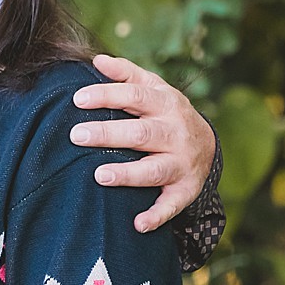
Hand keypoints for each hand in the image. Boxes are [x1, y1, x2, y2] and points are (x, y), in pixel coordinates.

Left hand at [70, 54, 217, 232]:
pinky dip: (157, 215)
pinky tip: (137, 223)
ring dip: (129, 174)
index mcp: (166, 104)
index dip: (107, 96)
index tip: (78, 98)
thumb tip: (97, 60)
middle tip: (76, 135)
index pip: (136, 96)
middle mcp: (175, 133)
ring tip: (100, 175)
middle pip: (142, 133)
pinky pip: (172, 205)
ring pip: (155, 169)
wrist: (208, 147)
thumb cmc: (167, 115)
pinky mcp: (185, 190)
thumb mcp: (155, 90)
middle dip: (109, 134)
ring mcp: (182, 163)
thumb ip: (128, 74)